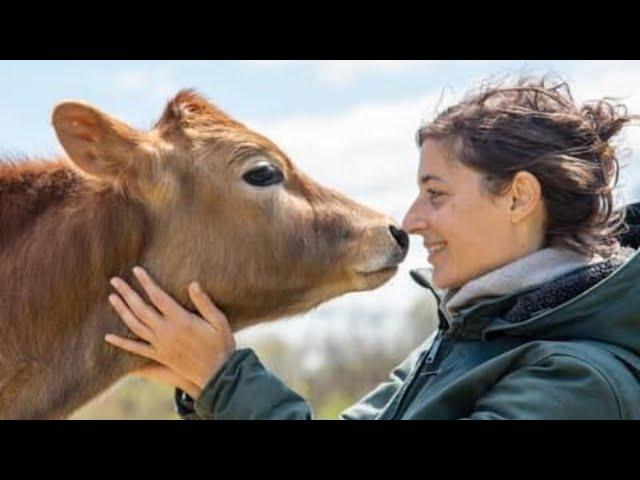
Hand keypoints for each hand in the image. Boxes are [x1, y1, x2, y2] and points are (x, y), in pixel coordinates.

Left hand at [105, 266, 235, 393]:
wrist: (218, 374)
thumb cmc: (221, 345)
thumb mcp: (219, 321)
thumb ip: (204, 303)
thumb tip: (192, 284)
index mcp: (181, 320)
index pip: (158, 297)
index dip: (146, 282)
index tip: (136, 270)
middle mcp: (167, 332)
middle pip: (141, 309)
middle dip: (127, 293)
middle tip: (115, 280)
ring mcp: (161, 345)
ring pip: (135, 325)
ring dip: (122, 311)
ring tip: (112, 297)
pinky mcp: (159, 356)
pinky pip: (136, 349)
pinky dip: (121, 343)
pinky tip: (108, 337)